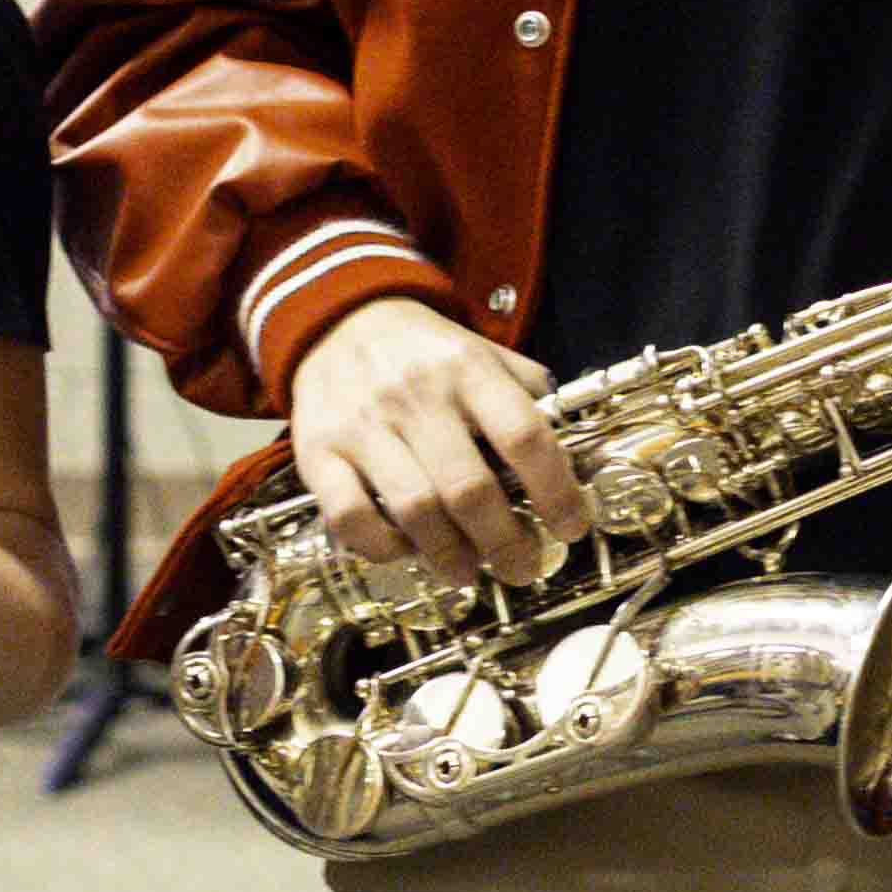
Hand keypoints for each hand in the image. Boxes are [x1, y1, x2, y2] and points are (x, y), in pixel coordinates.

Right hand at [290, 292, 579, 581]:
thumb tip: (574, 460)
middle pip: (469, 488)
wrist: (339, 320)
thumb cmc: (427, 353)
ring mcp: (362, 425)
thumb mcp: (486, 354)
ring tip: (471, 571)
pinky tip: (407, 552)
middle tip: (523, 568)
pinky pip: (350, 517)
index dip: (556, 492)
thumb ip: (529, 398)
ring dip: (450, 555)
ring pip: (414, 508)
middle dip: (505, 542)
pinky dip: (383, 547)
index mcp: (469, 369)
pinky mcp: (317, 452)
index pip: (524, 436)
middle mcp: (416, 396)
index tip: (571, 528)